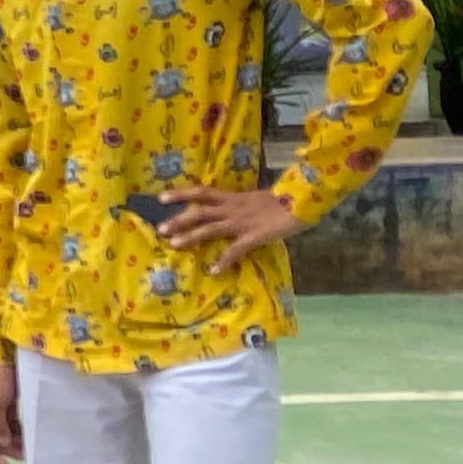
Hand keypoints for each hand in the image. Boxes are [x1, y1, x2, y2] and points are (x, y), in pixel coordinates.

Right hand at [0, 360, 23, 463]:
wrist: (1, 356)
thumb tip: (3, 443)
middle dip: (7, 448)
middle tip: (24, 455)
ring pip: (5, 431)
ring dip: (15, 441)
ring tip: (29, 447)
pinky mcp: (8, 403)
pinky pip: (13, 423)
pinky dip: (19, 430)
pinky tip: (28, 434)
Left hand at [157, 186, 300, 261]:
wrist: (302, 202)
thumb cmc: (281, 201)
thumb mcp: (254, 199)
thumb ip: (239, 204)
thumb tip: (226, 209)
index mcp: (232, 198)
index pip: (201, 192)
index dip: (181, 194)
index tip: (161, 198)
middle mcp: (232, 208)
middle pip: (199, 211)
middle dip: (179, 220)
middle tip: (160, 228)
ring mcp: (241, 222)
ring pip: (210, 228)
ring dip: (191, 237)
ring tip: (174, 245)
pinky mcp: (253, 236)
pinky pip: (235, 250)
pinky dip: (223, 260)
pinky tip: (213, 271)